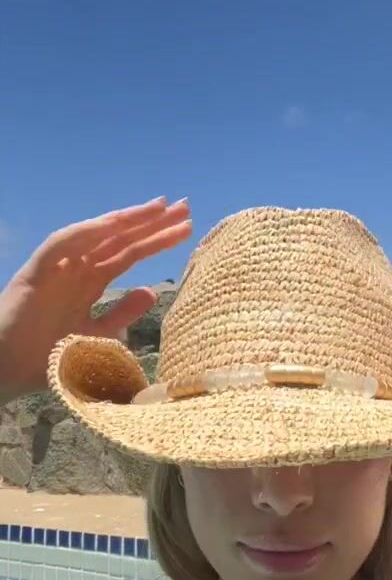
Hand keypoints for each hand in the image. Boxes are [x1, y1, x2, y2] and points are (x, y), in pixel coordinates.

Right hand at [0, 196, 191, 404]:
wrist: (7, 372)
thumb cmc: (47, 358)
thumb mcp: (97, 336)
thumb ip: (122, 314)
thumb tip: (152, 291)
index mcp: (90, 283)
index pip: (129, 254)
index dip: (155, 240)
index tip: (185, 227)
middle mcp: (76, 269)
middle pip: (120, 240)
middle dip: (151, 223)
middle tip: (185, 207)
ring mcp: (57, 267)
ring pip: (97, 235)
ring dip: (128, 220)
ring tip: (159, 208)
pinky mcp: (36, 271)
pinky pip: (63, 243)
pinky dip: (88, 231)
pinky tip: (116, 222)